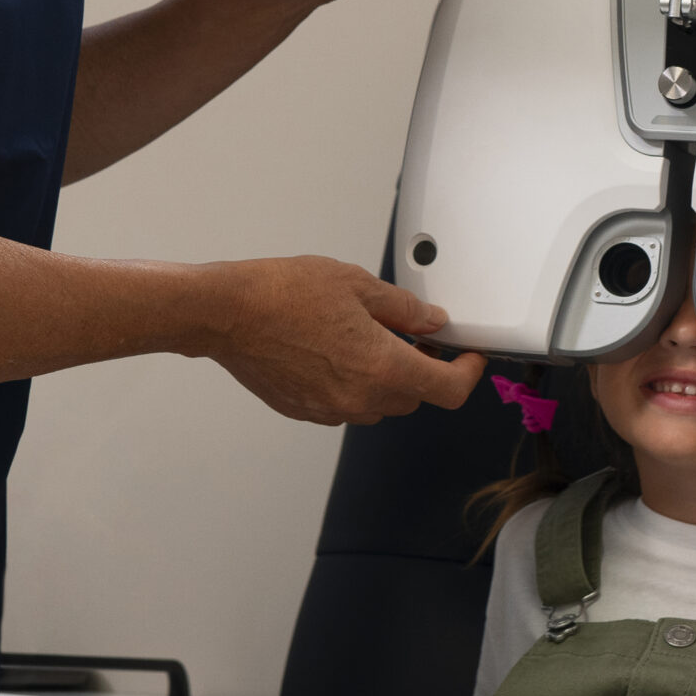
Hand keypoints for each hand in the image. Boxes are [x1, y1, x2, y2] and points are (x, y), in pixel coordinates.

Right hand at [200, 255, 489, 425]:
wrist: (227, 313)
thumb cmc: (284, 293)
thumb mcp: (357, 284)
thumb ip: (403, 309)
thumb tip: (431, 322)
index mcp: (382, 367)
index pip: (447, 390)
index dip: (467, 374)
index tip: (468, 358)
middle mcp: (359, 398)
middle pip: (413, 397)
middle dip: (420, 369)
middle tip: (413, 335)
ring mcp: (330, 410)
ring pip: (378, 402)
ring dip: (384, 377)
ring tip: (364, 336)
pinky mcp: (304, 411)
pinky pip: (344, 404)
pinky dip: (351, 383)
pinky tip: (333, 349)